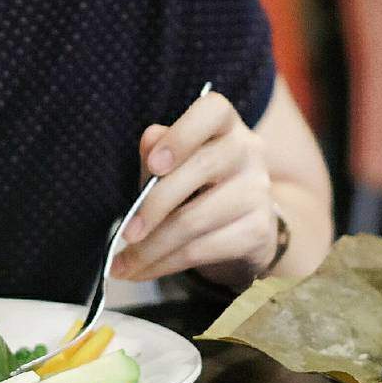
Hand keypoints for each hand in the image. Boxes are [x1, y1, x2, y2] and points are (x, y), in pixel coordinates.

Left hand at [110, 90, 278, 285]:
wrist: (245, 223)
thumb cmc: (196, 184)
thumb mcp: (173, 163)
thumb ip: (156, 152)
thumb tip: (150, 140)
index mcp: (223, 124)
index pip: (212, 112)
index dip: (182, 136)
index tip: (154, 164)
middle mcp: (248, 150)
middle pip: (198, 171)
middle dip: (151, 208)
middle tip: (124, 235)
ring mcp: (257, 191)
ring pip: (194, 220)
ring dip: (151, 249)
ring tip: (124, 265)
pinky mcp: (257, 230)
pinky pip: (202, 250)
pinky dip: (165, 265)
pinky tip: (144, 271)